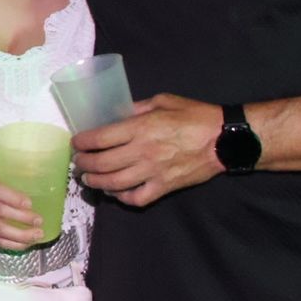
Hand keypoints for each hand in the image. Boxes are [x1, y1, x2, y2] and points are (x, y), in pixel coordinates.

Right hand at [0, 161, 41, 251]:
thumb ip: (4, 167)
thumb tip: (29, 164)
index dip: (13, 198)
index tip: (29, 202)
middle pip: (1, 212)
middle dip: (22, 218)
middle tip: (39, 220)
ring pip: (0, 230)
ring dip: (21, 235)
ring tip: (38, 234)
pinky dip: (14, 244)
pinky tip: (28, 243)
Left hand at [73, 94, 224, 206]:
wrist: (225, 140)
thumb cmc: (195, 116)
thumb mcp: (163, 101)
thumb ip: (137, 108)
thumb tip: (118, 113)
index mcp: (140, 128)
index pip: (99, 138)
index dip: (82, 142)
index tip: (76, 143)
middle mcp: (142, 152)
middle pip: (101, 163)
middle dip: (84, 164)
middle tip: (78, 163)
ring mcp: (153, 172)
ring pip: (114, 184)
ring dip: (96, 183)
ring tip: (88, 180)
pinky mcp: (165, 187)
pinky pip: (137, 198)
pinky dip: (122, 198)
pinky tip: (115, 193)